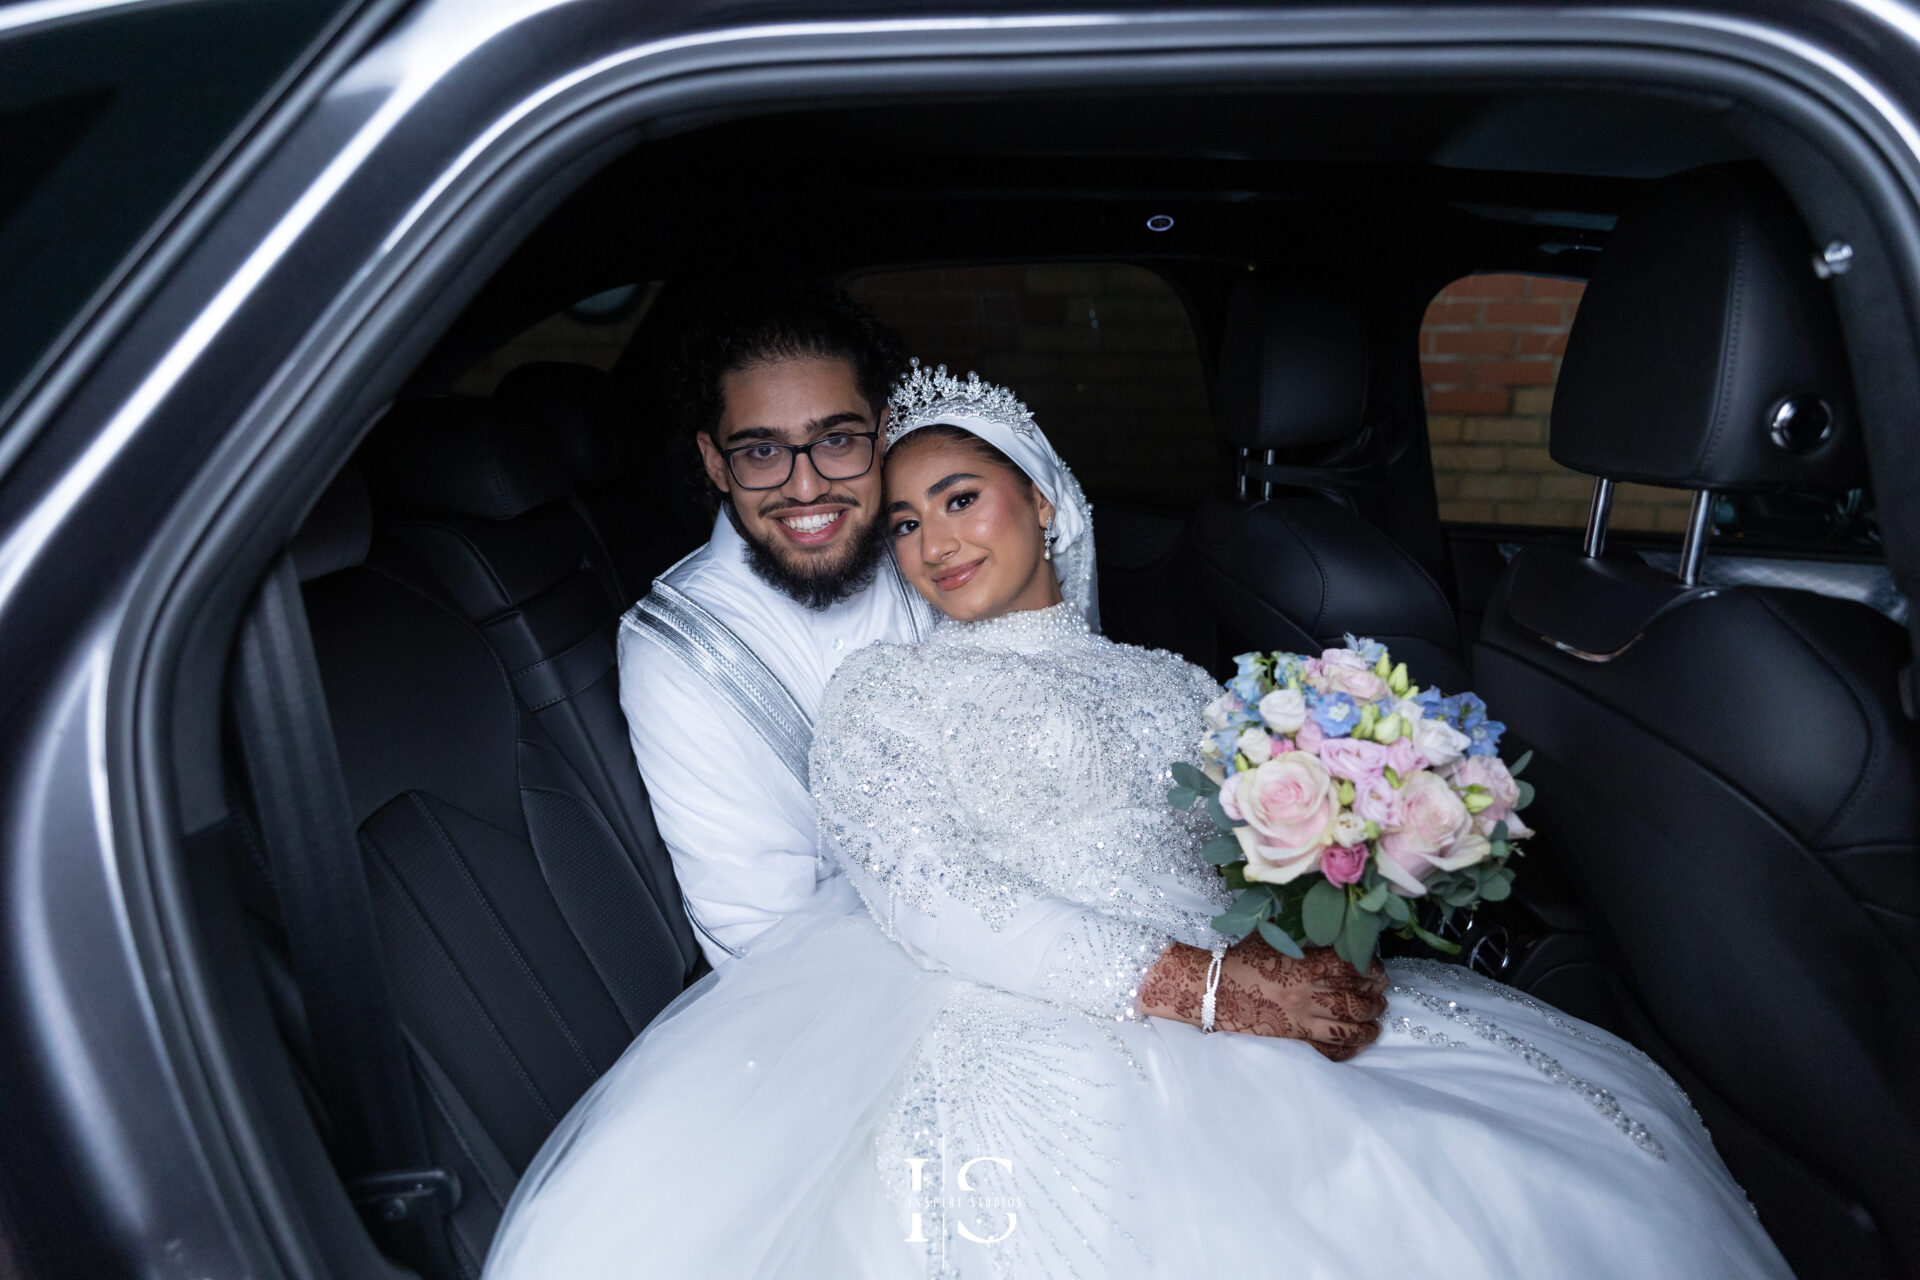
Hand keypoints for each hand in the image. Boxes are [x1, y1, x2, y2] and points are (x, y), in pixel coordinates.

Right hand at [1138, 935, 1387, 1060]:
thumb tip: (1325, 921)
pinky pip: (1329, 1048)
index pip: (1349, 967)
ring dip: (1368, 1023)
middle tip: (1382, 993)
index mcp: (1302, 965)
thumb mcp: (1270, 938)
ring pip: (1347, 1026)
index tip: (1376, 967)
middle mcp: (1307, 994)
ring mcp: (1302, 1019)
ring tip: (1377, 1019)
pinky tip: (1358, 1042)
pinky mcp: (1295, 1037)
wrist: (1213, 990)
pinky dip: (1348, 1048)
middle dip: (1375, 997)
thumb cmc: (1240, 960)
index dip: (1370, 968)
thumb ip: (1300, 933)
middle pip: (1354, 999)